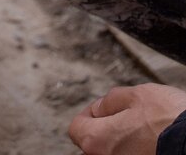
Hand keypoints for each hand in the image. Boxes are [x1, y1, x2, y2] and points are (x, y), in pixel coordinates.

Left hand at [68, 84, 185, 153]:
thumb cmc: (168, 120)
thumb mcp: (135, 95)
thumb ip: (110, 101)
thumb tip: (100, 108)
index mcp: (97, 141)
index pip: (77, 128)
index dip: (90, 113)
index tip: (104, 108)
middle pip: (94, 143)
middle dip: (106, 129)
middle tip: (127, 117)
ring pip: (113, 151)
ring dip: (122, 141)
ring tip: (144, 130)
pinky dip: (135, 150)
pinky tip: (151, 142)